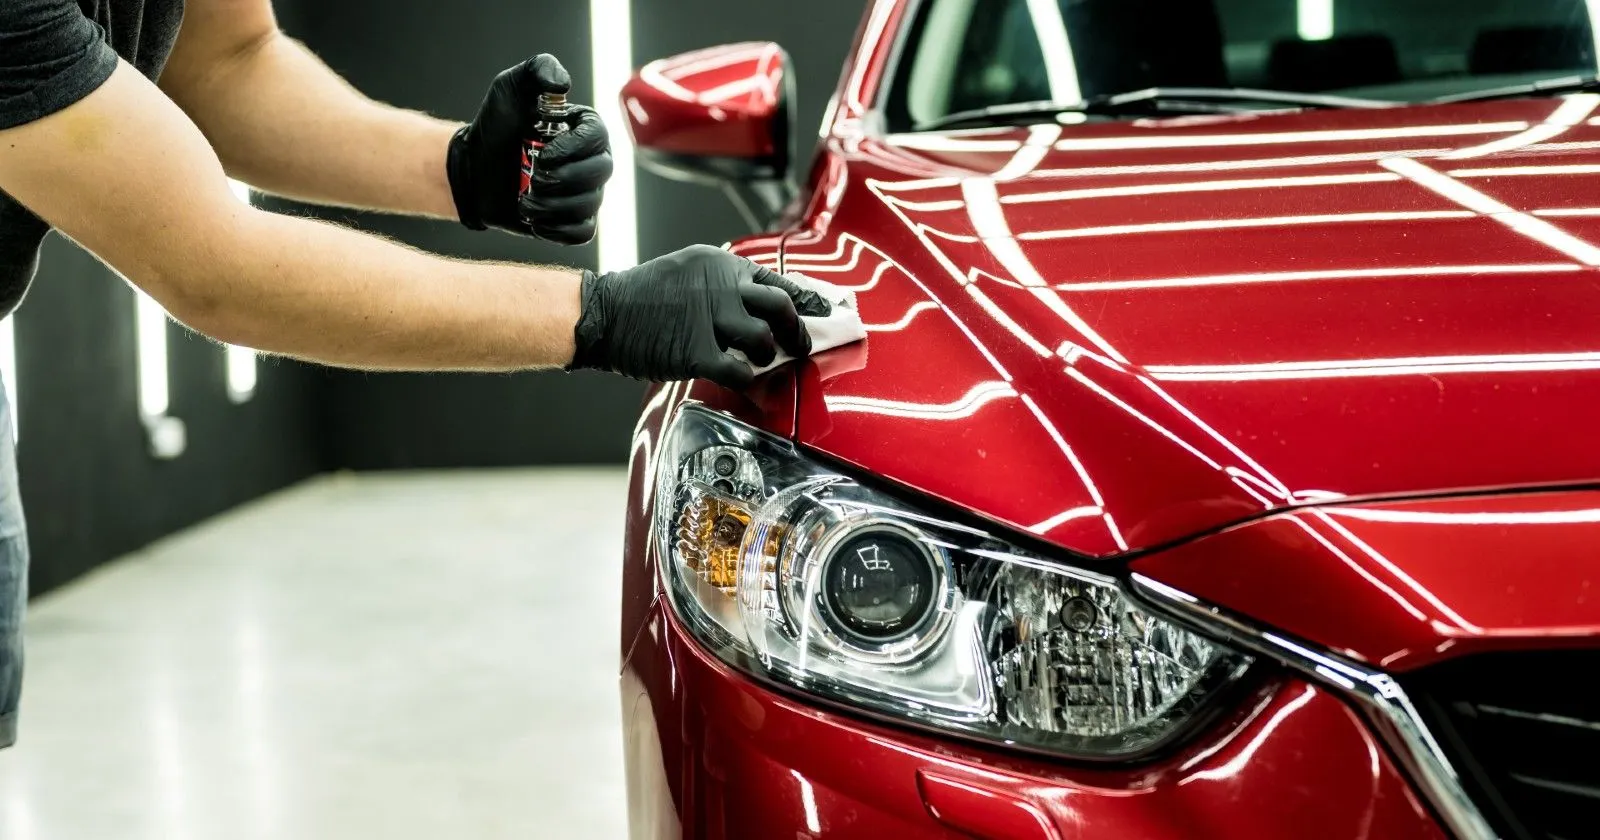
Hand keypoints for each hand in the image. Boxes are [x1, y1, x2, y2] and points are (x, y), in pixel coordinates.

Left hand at [447, 54, 612, 243]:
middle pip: (600, 173)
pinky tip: (534, 220)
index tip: (543, 154)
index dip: (574, 149)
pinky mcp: (573, 221)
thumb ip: (538, 70)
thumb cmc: (495, 126)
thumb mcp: (510, 86)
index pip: (598, 137)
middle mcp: (593, 160)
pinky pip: (581, 233)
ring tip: (525, 200)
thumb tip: (563, 85)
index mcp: (585, 129)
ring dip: (552, 205)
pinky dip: (557, 230)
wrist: (474, 168)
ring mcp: (586, 193)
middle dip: (563, 179)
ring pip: (588, 205)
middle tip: (532, 178)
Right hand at [567, 245, 816, 388]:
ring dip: (768, 357)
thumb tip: (761, 308)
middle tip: (801, 346)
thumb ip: (723, 286)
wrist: (603, 314)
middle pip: (781, 307)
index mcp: (720, 264)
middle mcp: (720, 286)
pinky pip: (740, 372)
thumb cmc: (642, 298)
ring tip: (760, 362)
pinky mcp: (697, 351)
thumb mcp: (687, 273)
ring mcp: (710, 318)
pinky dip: (749, 381)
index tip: (826, 311)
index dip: (807, 299)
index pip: (776, 280)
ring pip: (764, 339)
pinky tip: (745, 382)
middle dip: (798, 332)